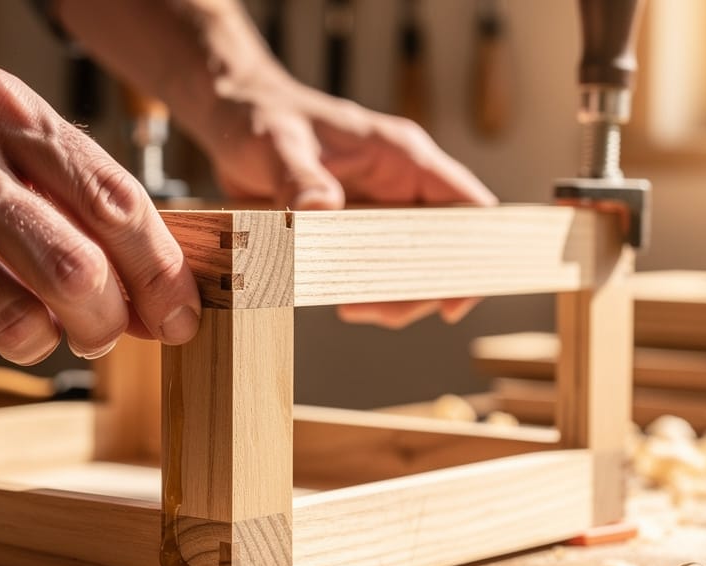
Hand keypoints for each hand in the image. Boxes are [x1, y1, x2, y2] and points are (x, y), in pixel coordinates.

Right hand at [0, 2, 200, 375]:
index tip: (180, 316)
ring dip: (38, 343)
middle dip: (106, 321)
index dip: (160, 273)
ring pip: (15, 321)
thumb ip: (61, 184)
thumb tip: (142, 276)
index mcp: (0, 109)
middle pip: (75, 270)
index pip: (114, 202)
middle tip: (101, 333)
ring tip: (22, 324)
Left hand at [196, 73, 495, 328]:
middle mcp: (399, 181)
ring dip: (393, 294)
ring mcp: (379, 204)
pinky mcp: (354, 223)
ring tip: (351, 307)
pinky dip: (368, 287)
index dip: (472, 253)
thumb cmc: (261, 116)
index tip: (452, 301)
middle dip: (422, 287)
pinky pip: (379, 264)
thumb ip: (299, 177)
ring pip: (413, 261)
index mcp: (400, 155)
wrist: (234, 114)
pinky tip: (340, 299)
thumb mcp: (276, 145)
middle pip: (444, 246)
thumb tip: (319, 209)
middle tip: (377, 312)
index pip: (465, 204)